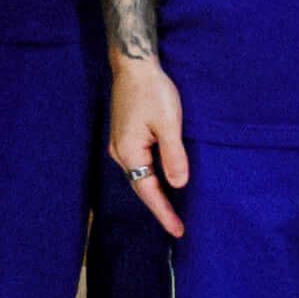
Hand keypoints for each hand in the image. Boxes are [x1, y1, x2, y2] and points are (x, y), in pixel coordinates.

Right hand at [103, 54, 191, 239]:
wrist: (134, 67)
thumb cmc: (153, 92)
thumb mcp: (168, 124)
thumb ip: (173, 156)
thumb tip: (178, 186)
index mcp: (129, 152)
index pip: (148, 191)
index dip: (164, 212)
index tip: (178, 231)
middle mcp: (120, 152)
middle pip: (140, 186)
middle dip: (159, 207)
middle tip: (178, 227)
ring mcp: (121, 144)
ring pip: (139, 175)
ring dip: (155, 193)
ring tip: (172, 210)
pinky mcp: (126, 136)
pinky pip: (139, 164)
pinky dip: (151, 178)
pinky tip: (162, 181)